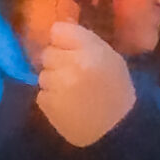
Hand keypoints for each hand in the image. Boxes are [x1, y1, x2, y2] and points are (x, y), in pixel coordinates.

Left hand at [36, 20, 134, 147]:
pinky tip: (67, 105)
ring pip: (43, 74)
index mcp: (90, 51)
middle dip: (58, 62)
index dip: (63, 40)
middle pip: (47, 53)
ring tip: (72, 93)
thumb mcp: (111, 58)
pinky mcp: (47, 104)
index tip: (71, 49)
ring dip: (53, 82)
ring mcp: (57, 86)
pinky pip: (41, 94)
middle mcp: (71, 65)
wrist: (116, 130)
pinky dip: (51, 99)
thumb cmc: (117, 90)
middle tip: (73, 74)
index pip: (57, 30)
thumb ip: (84, 41)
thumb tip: (58, 30)